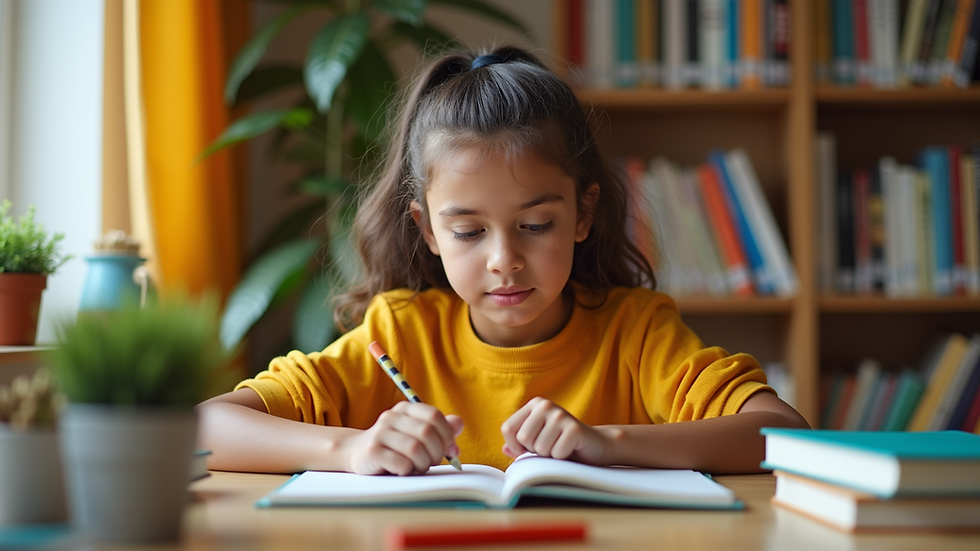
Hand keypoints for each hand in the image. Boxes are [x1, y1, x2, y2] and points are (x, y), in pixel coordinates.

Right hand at [345, 401, 462, 475]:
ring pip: (415, 449)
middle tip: (433, 462)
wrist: (357, 453)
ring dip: (423, 463)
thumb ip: (439, 428)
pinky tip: (403, 470)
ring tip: (419, 467)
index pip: (434, 415)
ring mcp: (380, 433)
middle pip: (427, 432)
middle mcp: (391, 417)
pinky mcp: (372, 451)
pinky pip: (401, 463)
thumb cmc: (394, 446)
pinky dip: (409, 470)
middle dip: (436, 452)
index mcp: (405, 409)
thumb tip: (459, 424)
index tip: (450, 450)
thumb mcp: (416, 434)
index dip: (447, 435)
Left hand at [500, 397, 615, 464]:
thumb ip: (519, 445)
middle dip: (534, 450)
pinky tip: (570, 449)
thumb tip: (505, 449)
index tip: (526, 449)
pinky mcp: (573, 428)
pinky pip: (556, 453)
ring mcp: (560, 415)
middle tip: (550, 445)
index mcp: (534, 404)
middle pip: (523, 438)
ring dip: (549, 454)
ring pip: (539, 448)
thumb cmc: (561, 444)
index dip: (514, 446)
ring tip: (560, 446)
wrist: (595, 445)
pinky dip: (562, 457)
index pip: (508, 428)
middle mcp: (546, 405)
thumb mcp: (537, 441)